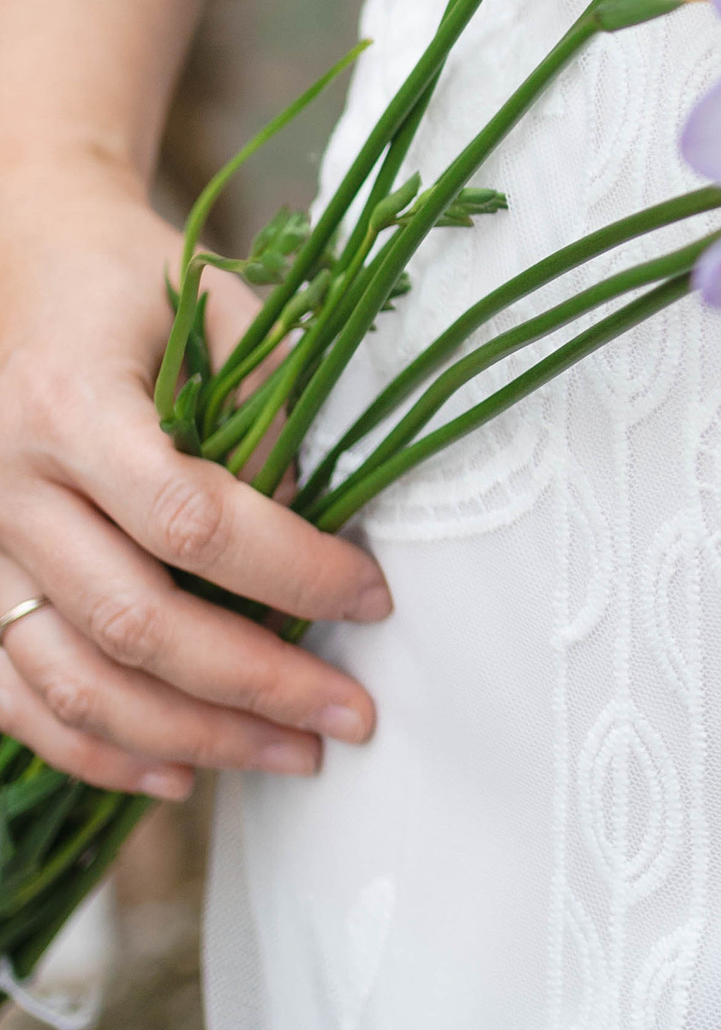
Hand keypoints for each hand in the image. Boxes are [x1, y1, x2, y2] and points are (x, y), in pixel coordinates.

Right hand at [0, 158, 391, 802]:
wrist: (9, 254)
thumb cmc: (124, 278)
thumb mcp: (211, 302)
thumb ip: (268, 404)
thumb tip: (314, 526)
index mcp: (69, 405)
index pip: (192, 520)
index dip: (292, 572)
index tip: (375, 599)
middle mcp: (3, 485)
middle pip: (134, 623)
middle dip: (256, 685)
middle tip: (351, 719)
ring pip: (72, 681)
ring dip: (189, 740)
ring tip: (289, 757)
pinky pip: (12, 697)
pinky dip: (91, 751)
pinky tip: (174, 775)